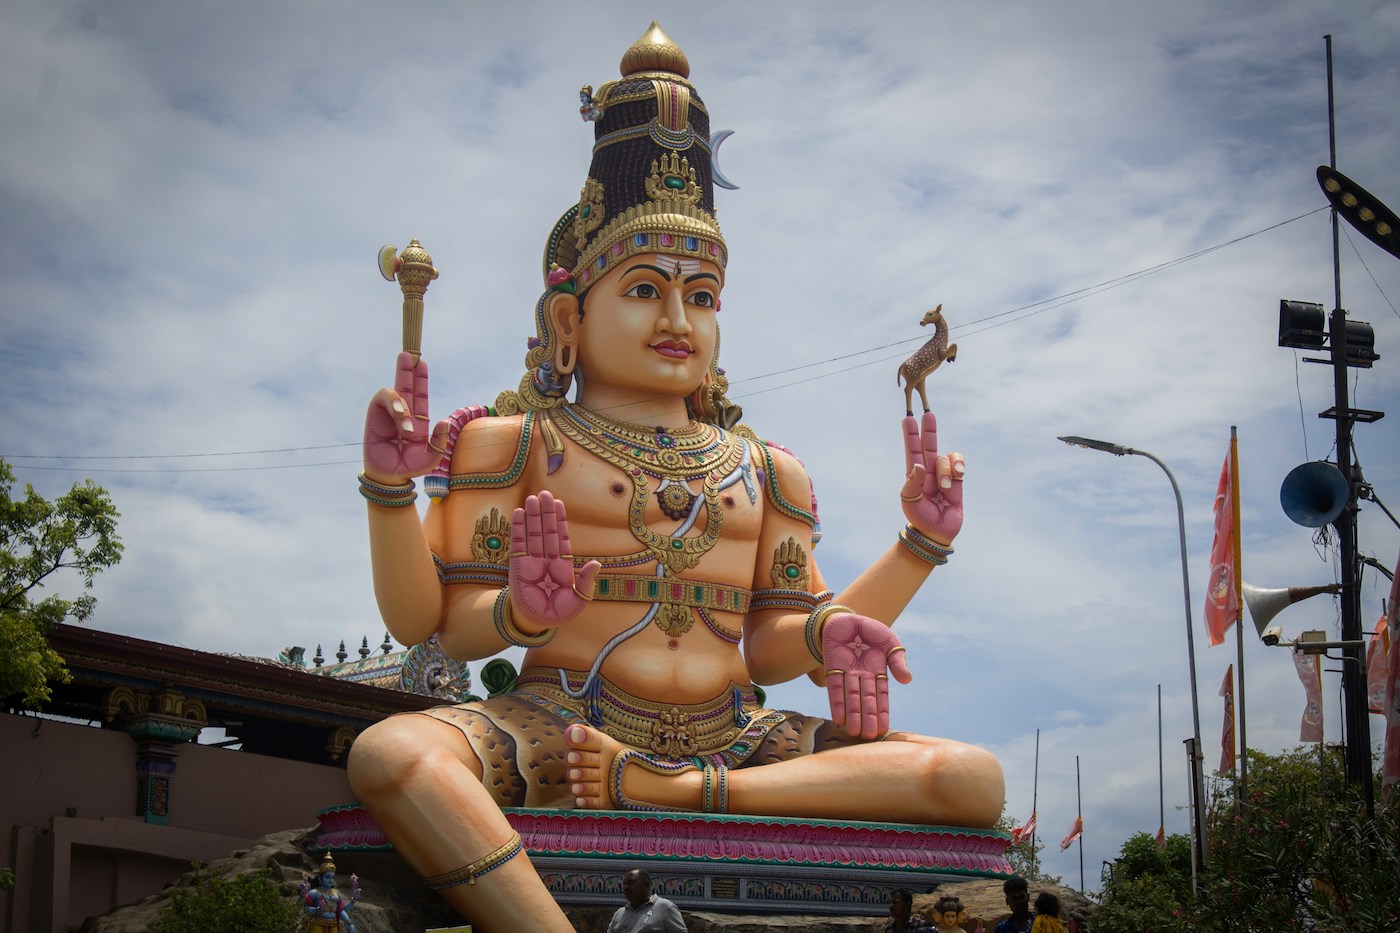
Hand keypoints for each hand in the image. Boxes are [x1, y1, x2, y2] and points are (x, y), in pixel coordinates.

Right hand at [363, 351, 450, 481]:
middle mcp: (403, 413)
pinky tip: (400, 418)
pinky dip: (394, 404)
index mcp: (418, 420)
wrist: (391, 476)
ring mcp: (388, 413)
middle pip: (405, 385)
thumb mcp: (431, 456)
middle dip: (407, 369)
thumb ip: (440, 441)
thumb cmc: (410, 467)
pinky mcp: (376, 415)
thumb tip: (444, 421)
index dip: (420, 379)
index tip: (421, 362)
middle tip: (408, 353)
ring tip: (407, 430)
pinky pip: (384, 399)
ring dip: (403, 404)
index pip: (420, 394)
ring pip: (395, 393)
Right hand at [508, 491, 600, 630]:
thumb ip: (587, 582)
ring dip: (532, 516)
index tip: (558, 504)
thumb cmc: (559, 613)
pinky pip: (517, 543)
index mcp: (562, 564)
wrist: (536, 623)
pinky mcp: (517, 565)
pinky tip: (518, 513)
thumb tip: (596, 564)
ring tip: (532, 498)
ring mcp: (531, 560)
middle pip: (546, 530)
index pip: (561, 537)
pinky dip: (517, 528)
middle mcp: (547, 558)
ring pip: (533, 533)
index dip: (560, 520)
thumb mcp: (579, 600)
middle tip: (544, 493)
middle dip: (546, 512)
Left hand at [823, 613, 911, 738]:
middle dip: (867, 718)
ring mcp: (847, 673)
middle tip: (869, 736)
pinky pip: (834, 687)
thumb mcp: (890, 642)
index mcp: (878, 672)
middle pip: (865, 701)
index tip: (884, 730)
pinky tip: (838, 717)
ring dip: (852, 714)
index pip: (880, 697)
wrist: (846, 617)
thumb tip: (907, 680)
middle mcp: (862, 677)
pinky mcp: (832, 668)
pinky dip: (836, 702)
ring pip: (850, 698)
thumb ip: (898, 660)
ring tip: (854, 732)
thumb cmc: (870, 630)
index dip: (882, 712)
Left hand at [899, 411, 963, 544]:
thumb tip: (919, 465)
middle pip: (929, 445)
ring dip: (946, 470)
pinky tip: (957, 476)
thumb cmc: (919, 517)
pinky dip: (958, 467)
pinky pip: (959, 464)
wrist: (936, 532)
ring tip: (944, 487)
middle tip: (928, 414)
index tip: (908, 419)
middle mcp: (928, 471)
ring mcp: (943, 475)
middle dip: (929, 430)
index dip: (911, 435)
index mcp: (914, 474)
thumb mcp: (910, 501)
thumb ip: (913, 482)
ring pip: (945, 458)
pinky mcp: (958, 480)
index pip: (912, 450)